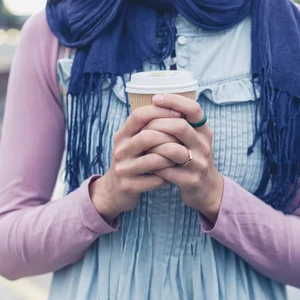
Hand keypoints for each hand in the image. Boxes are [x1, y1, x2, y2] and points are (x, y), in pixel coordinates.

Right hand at [90, 105, 182, 222]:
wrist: (114, 191)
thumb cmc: (133, 161)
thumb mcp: (133, 141)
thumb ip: (148, 126)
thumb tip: (176, 107)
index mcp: (122, 135)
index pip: (140, 115)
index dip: (161, 111)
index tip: (180, 113)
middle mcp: (120, 150)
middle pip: (147, 136)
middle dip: (169, 137)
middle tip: (185, 139)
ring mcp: (123, 169)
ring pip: (153, 159)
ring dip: (171, 158)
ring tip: (182, 157)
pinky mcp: (129, 186)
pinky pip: (155, 179)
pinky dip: (168, 176)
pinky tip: (174, 174)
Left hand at [145, 94, 223, 222]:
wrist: (206, 189)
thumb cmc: (192, 159)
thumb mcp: (193, 139)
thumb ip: (180, 122)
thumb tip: (155, 101)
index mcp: (204, 131)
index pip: (193, 109)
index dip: (174, 101)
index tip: (155, 98)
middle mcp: (204, 145)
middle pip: (180, 127)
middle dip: (157, 124)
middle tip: (142, 127)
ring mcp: (199, 164)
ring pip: (172, 149)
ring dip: (153, 146)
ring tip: (143, 145)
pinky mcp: (191, 181)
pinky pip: (167, 170)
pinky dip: (154, 165)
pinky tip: (147, 163)